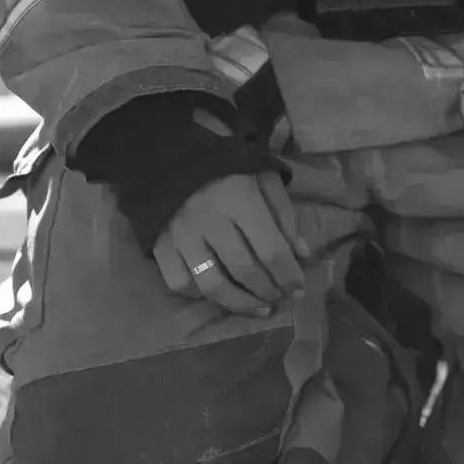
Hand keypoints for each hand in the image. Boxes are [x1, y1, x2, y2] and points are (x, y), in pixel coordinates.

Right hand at [153, 171, 309, 314]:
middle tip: (281, 297)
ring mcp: (182, 237)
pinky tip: (218, 293)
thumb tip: (303, 255)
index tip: (300, 288)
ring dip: (240, 303)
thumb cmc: (226, 166)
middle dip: (269, 290)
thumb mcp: (262, 176)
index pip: (270, 248)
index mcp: (239, 198)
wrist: (172, 155)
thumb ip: (284, 214)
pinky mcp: (160, 246)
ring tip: (259, 307)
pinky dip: (200, 295)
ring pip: (212, 286)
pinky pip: (180, 284)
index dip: (288, 274)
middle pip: (244, 270)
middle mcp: (210, 221)